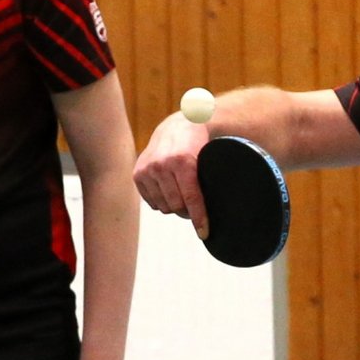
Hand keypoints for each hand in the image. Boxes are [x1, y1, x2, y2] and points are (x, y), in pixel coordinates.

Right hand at [132, 113, 211, 237]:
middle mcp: (162, 164)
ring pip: (163, 206)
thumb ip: (210, 181)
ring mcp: (148, 169)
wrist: (177, 127)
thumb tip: (222, 209)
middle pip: (176, 206)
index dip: (199, 218)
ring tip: (182, 196)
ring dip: (174, 207)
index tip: (204, 232)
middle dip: (187, 212)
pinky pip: (151, 202)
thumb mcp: (208, 159)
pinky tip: (168, 191)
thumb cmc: (198, 145)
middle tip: (194, 209)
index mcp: (183, 161)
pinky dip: (161, 202)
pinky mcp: (138, 173)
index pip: (191, 198)